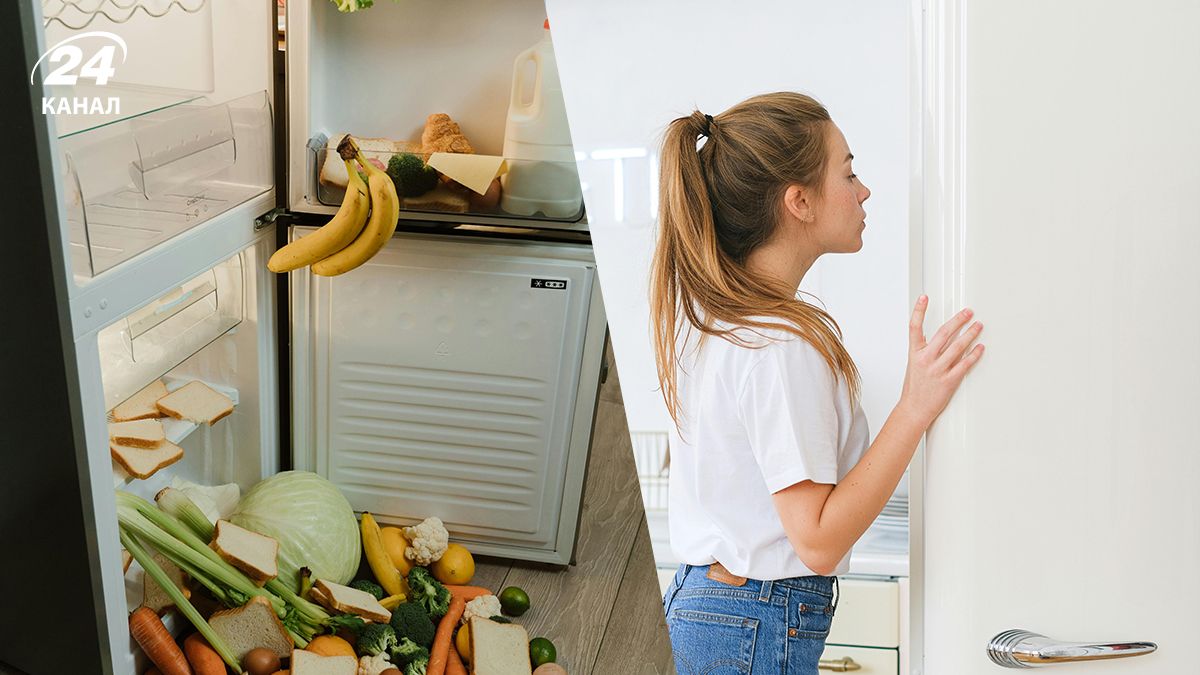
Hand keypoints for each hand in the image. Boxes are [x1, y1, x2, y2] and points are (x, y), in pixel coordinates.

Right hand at [899, 295, 984, 426]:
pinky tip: (980, 347)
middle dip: (958, 320)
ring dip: (970, 334)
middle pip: (943, 333)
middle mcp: (926, 359)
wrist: (914, 409)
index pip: (914, 327)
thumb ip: (925, 350)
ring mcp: (938, 369)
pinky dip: (974, 354)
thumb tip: (941, 336)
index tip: (923, 298)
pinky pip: (965, 364)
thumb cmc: (914, 387)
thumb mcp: (913, 364)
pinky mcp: (949, 380)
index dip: (918, 311)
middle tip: (968, 312)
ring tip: (978, 326)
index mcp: (914, 353)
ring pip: (957, 346)